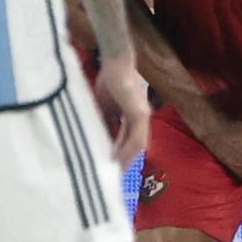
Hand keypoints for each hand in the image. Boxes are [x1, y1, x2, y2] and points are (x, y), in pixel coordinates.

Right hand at [93, 54, 153, 169]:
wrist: (115, 62)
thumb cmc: (110, 81)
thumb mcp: (104, 108)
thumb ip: (105, 124)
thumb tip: (99, 142)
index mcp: (133, 118)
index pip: (129, 142)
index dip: (122, 156)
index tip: (111, 170)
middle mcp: (141, 119)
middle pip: (136, 147)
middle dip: (126, 164)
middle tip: (114, 179)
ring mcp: (142, 116)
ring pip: (137, 145)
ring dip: (127, 160)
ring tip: (115, 174)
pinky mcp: (139, 113)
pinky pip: (135, 137)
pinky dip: (126, 149)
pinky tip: (116, 159)